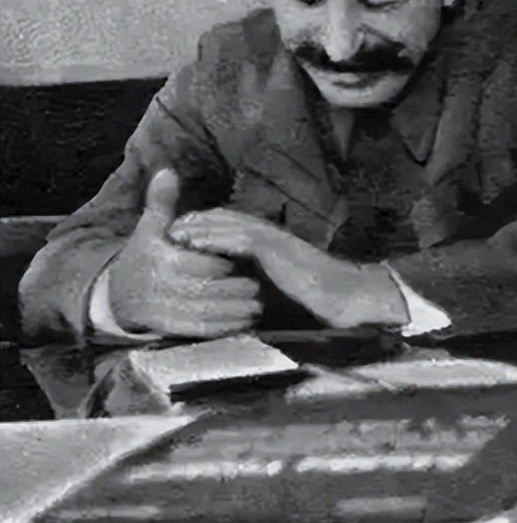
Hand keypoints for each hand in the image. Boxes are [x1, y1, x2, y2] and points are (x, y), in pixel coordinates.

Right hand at [110, 169, 261, 337]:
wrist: (120, 293)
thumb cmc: (146, 254)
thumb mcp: (150, 227)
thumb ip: (162, 202)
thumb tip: (167, 172)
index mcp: (161, 259)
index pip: (198, 264)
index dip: (223, 265)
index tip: (244, 262)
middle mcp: (160, 286)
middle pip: (204, 291)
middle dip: (234, 290)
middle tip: (259, 287)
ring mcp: (163, 310)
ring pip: (204, 313)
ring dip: (233, 312)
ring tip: (258, 306)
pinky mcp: (167, 329)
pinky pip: (198, 331)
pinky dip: (222, 329)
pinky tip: (244, 324)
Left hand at [169, 209, 404, 329]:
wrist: (342, 296)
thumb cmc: (315, 301)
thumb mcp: (276, 290)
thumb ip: (255, 286)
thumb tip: (229, 300)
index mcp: (271, 245)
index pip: (233, 228)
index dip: (206, 229)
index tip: (181, 236)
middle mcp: (270, 236)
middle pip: (226, 220)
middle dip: (197, 221)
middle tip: (168, 226)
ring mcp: (273, 239)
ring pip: (229, 224)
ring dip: (199, 225)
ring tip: (172, 229)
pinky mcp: (274, 248)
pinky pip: (237, 237)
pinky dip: (213, 236)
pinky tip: (193, 239)